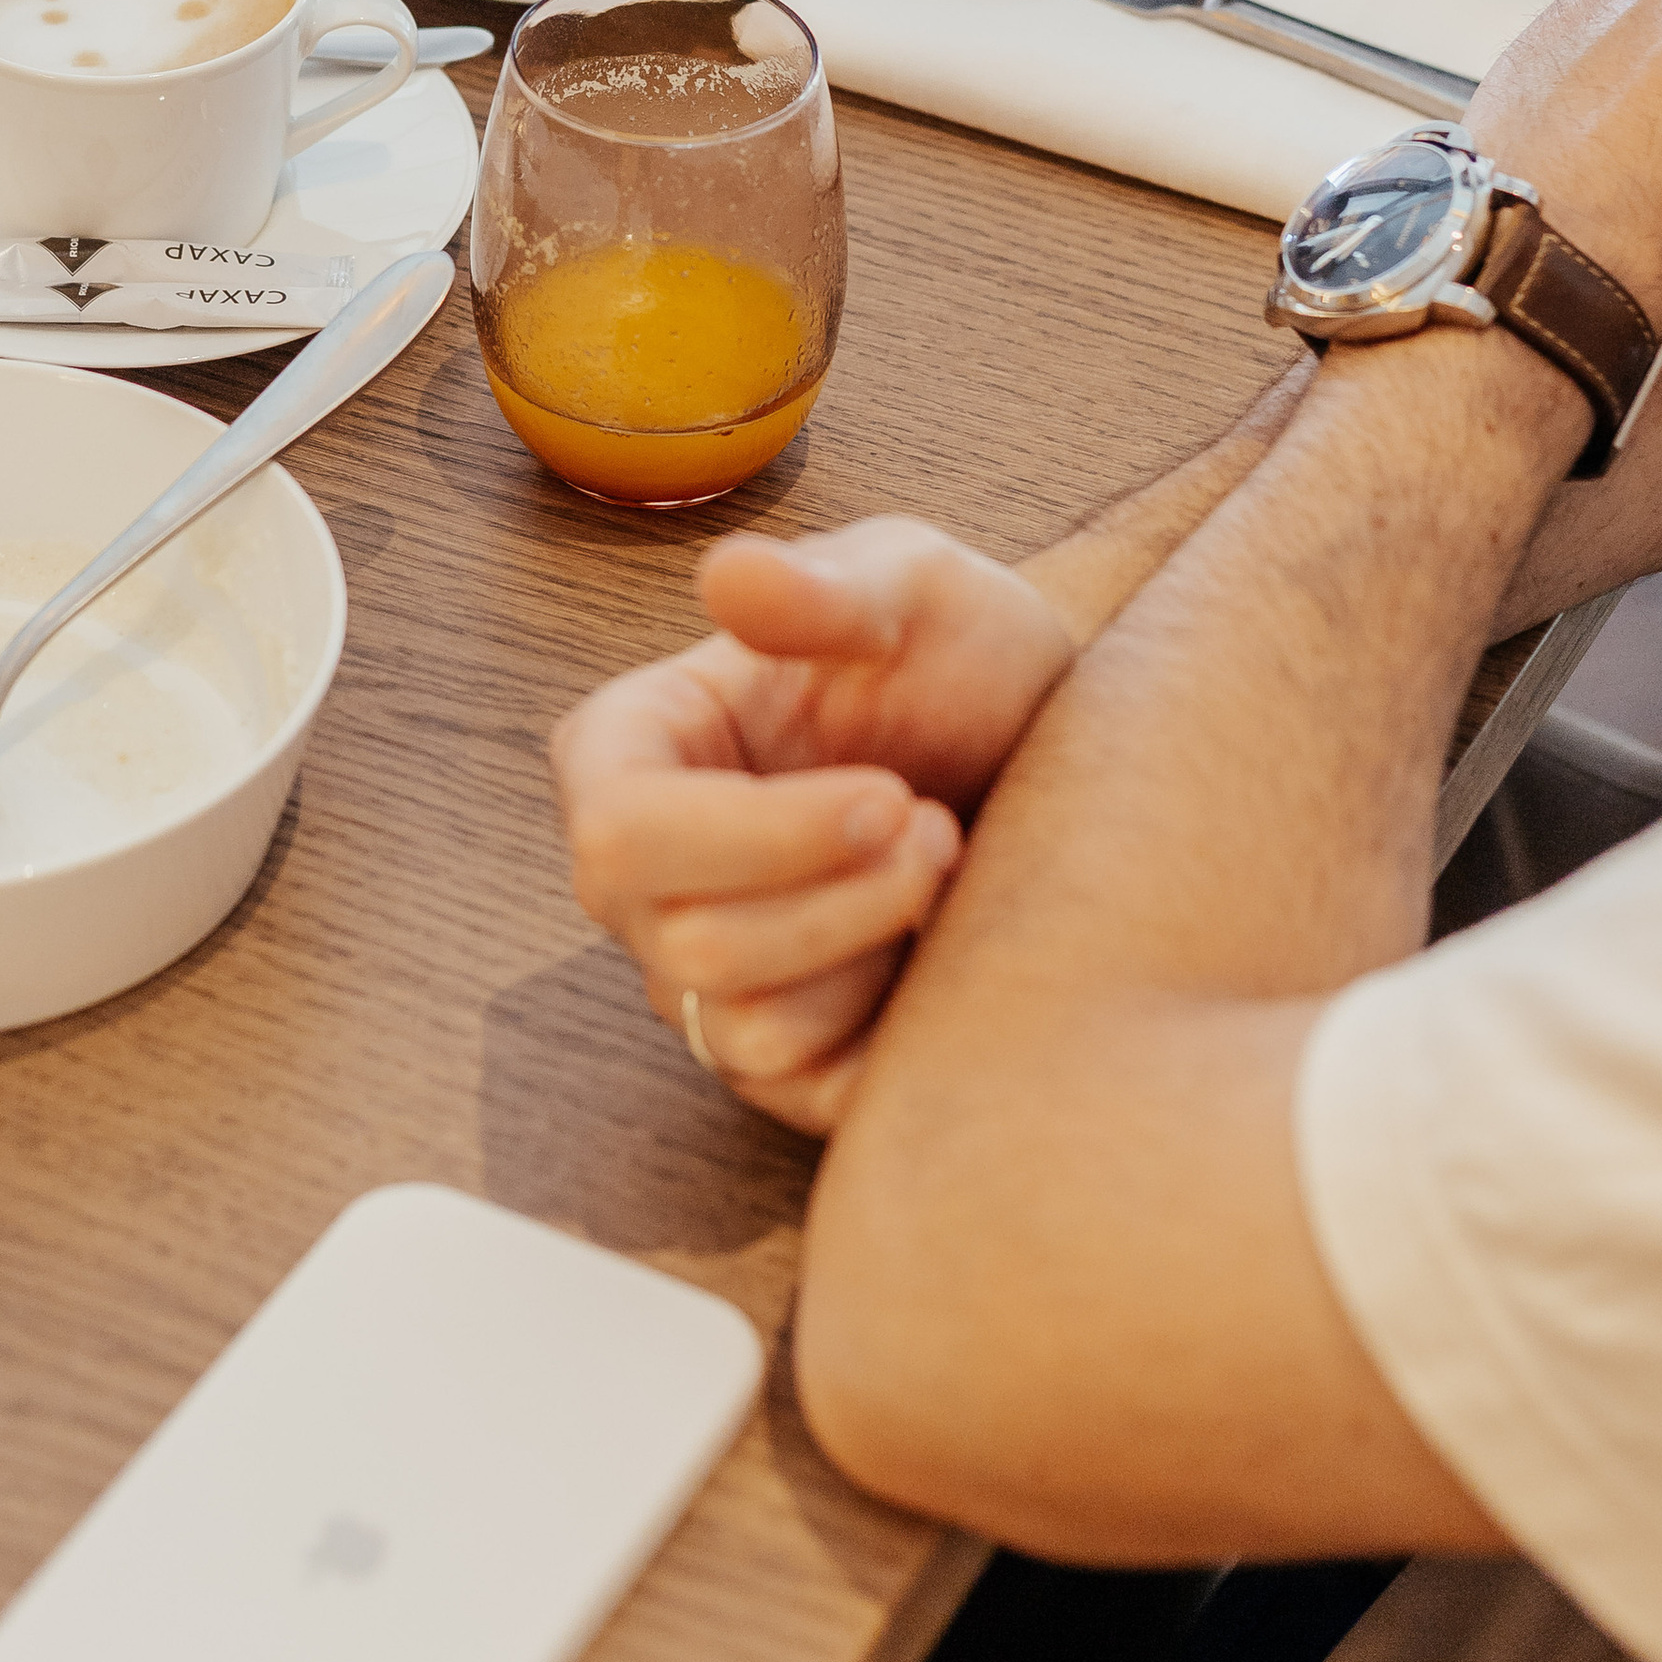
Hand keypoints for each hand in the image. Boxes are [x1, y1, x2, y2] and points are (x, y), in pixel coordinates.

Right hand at [551, 522, 1073, 1131]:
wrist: (1042, 747)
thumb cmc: (957, 654)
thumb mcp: (912, 585)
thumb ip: (826, 588)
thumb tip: (733, 578)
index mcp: (631, 749)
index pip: (619, 831)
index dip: (755, 832)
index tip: (892, 793)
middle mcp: (640, 876)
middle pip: (685, 940)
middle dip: (840, 895)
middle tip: (938, 824)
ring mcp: (699, 974)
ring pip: (744, 1025)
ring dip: (873, 944)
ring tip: (946, 861)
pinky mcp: (778, 1056)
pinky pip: (800, 1083)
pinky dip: (889, 1020)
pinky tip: (936, 941)